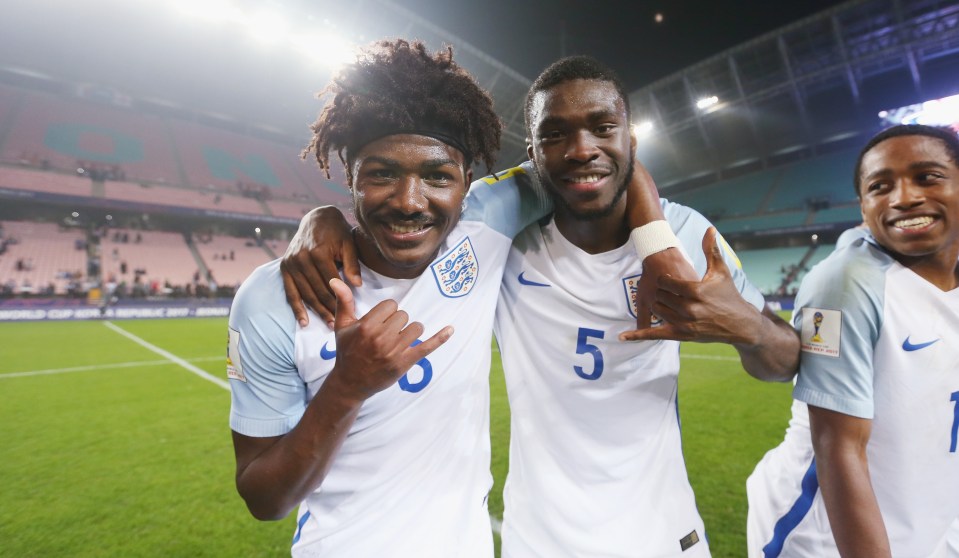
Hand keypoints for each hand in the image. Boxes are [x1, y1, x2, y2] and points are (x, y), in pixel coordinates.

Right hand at [280, 206, 360, 326]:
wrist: (316, 218)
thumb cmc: (337, 231)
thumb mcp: (349, 243)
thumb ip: (352, 264)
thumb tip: (357, 285)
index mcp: (318, 252)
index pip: (331, 283)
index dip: (341, 299)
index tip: (350, 312)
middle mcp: (302, 258)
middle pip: (318, 291)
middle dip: (329, 309)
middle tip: (340, 324)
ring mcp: (291, 263)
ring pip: (305, 294)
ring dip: (316, 311)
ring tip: (328, 324)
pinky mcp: (284, 266)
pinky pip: (290, 292)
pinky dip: (297, 308)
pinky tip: (303, 322)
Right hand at [325, 278, 452, 401]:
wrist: (350, 383)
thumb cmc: (347, 351)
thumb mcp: (342, 326)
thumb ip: (343, 301)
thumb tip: (336, 280)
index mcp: (367, 326)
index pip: (391, 305)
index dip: (386, 313)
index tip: (379, 323)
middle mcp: (381, 338)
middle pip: (403, 315)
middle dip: (396, 323)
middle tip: (385, 335)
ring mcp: (394, 351)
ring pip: (415, 327)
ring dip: (410, 331)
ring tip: (397, 341)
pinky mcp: (405, 363)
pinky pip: (427, 346)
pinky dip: (440, 338)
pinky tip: (450, 329)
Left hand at [620, 227, 760, 343]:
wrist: (739, 323)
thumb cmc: (729, 295)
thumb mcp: (720, 271)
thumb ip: (711, 250)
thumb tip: (710, 229)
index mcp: (695, 291)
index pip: (665, 282)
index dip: (665, 278)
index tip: (669, 277)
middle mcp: (689, 308)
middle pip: (661, 295)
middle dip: (662, 291)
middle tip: (670, 290)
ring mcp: (685, 324)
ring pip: (658, 310)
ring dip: (658, 304)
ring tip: (667, 300)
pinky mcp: (682, 336)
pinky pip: (655, 335)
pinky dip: (638, 335)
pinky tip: (622, 336)